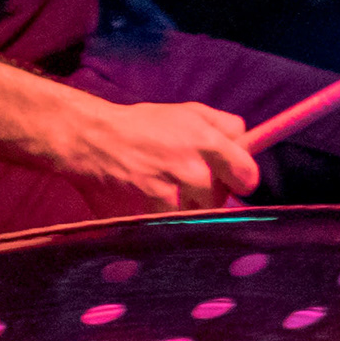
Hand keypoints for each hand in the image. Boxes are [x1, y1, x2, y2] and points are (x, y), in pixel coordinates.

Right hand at [48, 99, 260, 212]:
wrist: (91, 141)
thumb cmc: (142, 126)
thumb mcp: (188, 112)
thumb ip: (224, 124)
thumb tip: (248, 140)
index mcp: (205, 142)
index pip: (247, 176)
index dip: (241, 180)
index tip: (234, 181)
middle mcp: (191, 170)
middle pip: (220, 200)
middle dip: (209, 195)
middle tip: (188, 183)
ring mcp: (169, 197)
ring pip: (197, 217)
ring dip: (188, 209)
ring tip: (166, 191)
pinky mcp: (149, 217)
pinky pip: (172, 228)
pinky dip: (165, 219)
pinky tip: (150, 202)